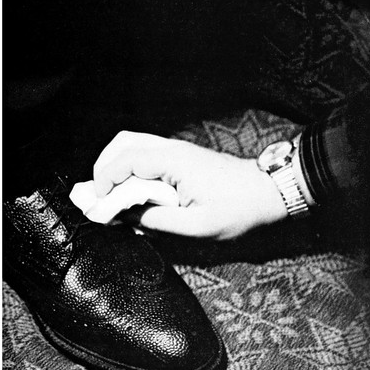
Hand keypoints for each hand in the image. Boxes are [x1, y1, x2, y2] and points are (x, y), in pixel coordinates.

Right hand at [92, 131, 287, 239]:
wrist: (271, 191)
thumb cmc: (240, 209)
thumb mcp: (198, 226)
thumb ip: (157, 221)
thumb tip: (127, 217)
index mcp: (174, 161)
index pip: (125, 160)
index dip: (104, 180)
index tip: (99, 203)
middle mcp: (171, 148)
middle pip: (122, 143)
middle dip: (103, 168)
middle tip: (99, 197)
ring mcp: (176, 150)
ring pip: (131, 145)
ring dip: (115, 166)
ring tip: (110, 195)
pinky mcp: (180, 157)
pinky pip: (145, 154)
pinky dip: (129, 169)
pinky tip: (131, 192)